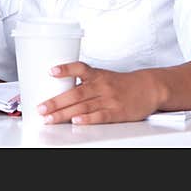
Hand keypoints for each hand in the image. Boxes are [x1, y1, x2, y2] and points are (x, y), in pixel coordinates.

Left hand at [36, 61, 161, 124]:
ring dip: (64, 113)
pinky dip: (87, 119)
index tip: (51, 71)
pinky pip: (100, 115)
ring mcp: (109, 99)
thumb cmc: (121, 83)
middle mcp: (101, 86)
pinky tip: (76, 121)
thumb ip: (84, 81)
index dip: (65, 69)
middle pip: (76, 93)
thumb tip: (58, 85)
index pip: (80, 68)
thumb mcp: (102, 75)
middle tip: (41, 108)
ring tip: (50, 118)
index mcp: (97, 75)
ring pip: (83, 106)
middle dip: (56, 102)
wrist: (148, 88)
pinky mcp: (117, 112)